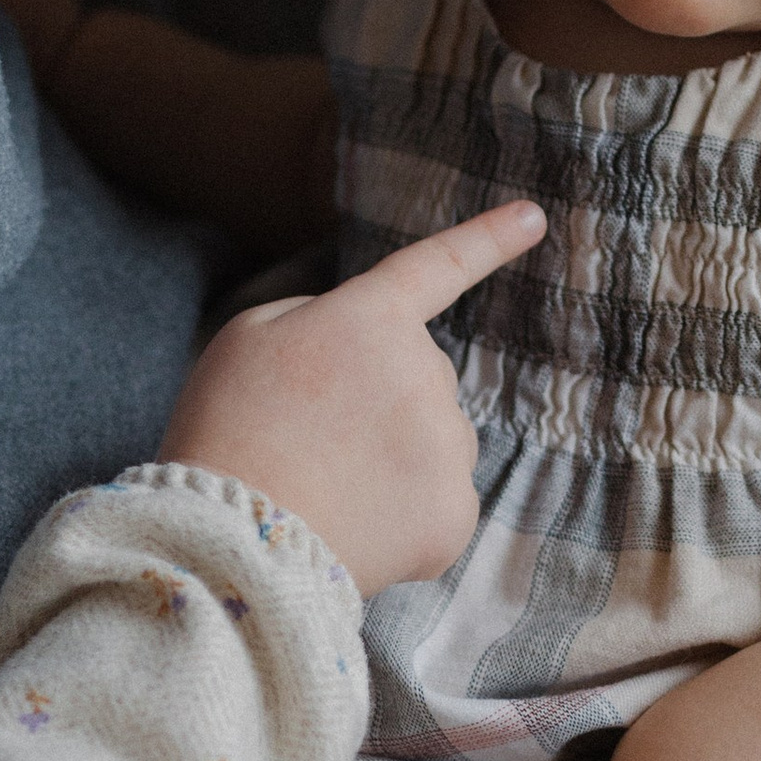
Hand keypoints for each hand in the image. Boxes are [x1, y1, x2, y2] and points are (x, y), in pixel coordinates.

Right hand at [158, 199, 544, 594]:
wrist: (233, 544)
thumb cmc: (227, 433)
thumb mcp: (248, 339)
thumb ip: (317, 318)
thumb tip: (369, 343)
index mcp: (371, 318)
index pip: (438, 267)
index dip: (486, 239)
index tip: (532, 217)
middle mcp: (426, 370)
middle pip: (419, 377)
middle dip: (379, 402)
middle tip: (309, 442)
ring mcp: (448, 444)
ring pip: (433, 443)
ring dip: (393, 460)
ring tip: (325, 490)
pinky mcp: (454, 513)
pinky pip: (438, 504)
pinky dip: (403, 518)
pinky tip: (354, 528)